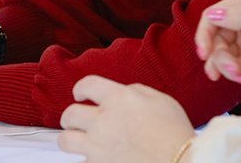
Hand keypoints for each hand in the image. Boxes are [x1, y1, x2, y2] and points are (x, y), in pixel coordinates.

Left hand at [58, 76, 193, 162]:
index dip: (80, 89)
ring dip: (71, 138)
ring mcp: (98, 147)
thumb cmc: (175, 132)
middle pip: (69, 114)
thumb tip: (122, 93)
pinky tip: (98, 158)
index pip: (86, 85)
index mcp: (118, 98)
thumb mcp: (160, 99)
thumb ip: (135, 91)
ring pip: (65, 141)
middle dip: (71, 116)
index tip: (80, 94)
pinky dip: (88, 160)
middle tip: (76, 120)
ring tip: (78, 140)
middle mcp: (102, 121)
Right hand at [194, 0, 240, 94]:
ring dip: (226, 67)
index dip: (204, 34)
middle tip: (234, 70)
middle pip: (213, 37)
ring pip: (218, 52)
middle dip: (220, 56)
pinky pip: (225, 64)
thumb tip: (212, 15)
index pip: (213, 14)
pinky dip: (230, 73)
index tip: (205, 53)